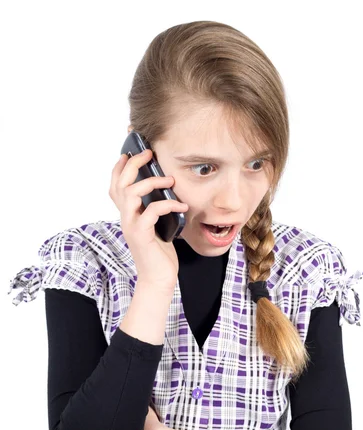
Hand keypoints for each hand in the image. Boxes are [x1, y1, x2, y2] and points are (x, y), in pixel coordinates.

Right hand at [109, 149, 188, 292]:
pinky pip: (150, 212)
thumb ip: (155, 209)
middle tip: (150, 154)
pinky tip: (181, 206)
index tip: (130, 151)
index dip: (119, 166)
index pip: (115, 185)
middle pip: (120, 183)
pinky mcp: (142, 235)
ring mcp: (132, 226)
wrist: (158, 279)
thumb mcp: (156, 226)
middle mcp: (126, 218)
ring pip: (131, 193)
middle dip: (134, 164)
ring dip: (151, 182)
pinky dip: (167, 204)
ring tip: (170, 181)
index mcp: (128, 214)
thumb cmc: (160, 253)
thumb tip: (168, 188)